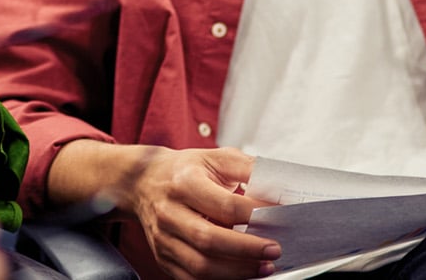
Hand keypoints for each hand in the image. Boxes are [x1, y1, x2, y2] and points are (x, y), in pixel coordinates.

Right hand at [127, 147, 277, 279]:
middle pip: (209, 239)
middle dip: (248, 249)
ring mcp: (163, 238)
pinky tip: (240, 274)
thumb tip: (281, 191)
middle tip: (275, 250)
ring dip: (237, 271)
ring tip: (264, 267)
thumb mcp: (216, 158)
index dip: (257, 215)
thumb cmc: (185, 171)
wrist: (143, 181)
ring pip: (200, 266)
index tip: (282, 218)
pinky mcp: (163, 257)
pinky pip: (191, 278)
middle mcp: (169, 211)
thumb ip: (249, 170)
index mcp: (184, 182)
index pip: (225, 205)